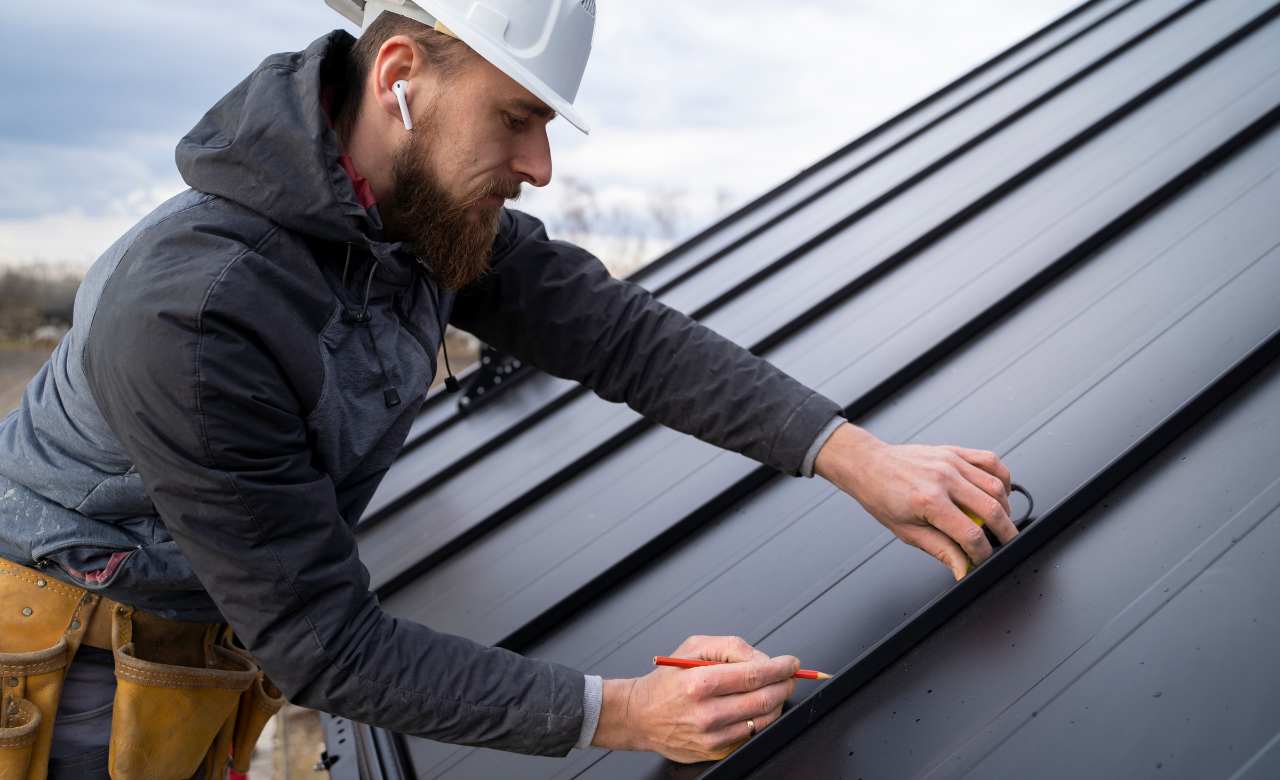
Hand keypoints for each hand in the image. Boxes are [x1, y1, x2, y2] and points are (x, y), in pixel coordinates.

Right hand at [591, 635, 798, 761]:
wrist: (640, 715)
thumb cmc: (667, 680)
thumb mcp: (694, 646)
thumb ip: (731, 646)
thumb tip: (763, 658)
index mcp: (700, 682)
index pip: (755, 675)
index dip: (780, 668)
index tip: (791, 663)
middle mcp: (707, 712)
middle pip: (764, 699)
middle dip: (785, 684)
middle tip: (789, 676)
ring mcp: (712, 736)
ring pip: (762, 720)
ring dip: (776, 703)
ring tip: (772, 690)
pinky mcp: (714, 751)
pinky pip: (750, 734)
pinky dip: (759, 719)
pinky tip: (753, 707)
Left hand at [814, 423, 1015, 579]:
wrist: (868, 464)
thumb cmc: (882, 495)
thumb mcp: (908, 532)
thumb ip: (941, 550)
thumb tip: (963, 569)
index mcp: (929, 501)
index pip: (971, 534)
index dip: (983, 552)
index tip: (983, 559)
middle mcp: (943, 478)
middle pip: (992, 509)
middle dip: (1005, 532)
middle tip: (1005, 543)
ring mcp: (951, 462)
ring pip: (996, 486)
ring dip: (1006, 508)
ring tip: (1001, 522)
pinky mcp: (954, 451)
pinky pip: (990, 461)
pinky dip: (1003, 478)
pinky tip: (1000, 493)